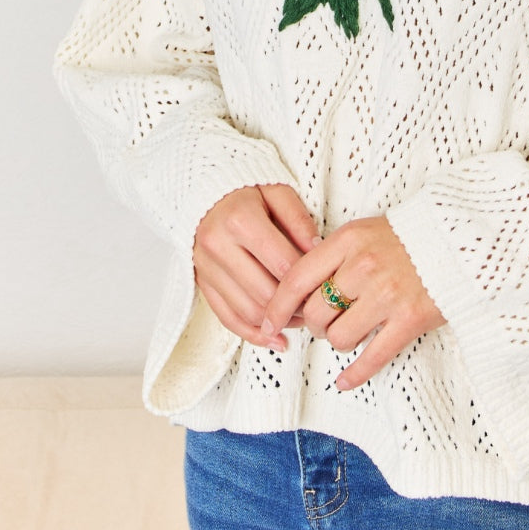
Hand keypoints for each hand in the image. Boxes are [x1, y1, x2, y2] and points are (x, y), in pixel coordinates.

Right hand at [194, 183, 318, 349]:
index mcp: (239, 220)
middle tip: (318, 308)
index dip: (308, 282)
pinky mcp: (201, 282)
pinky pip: (226, 318)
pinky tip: (275, 340)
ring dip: (278, 324)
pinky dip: (252, 334)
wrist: (204, 189)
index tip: (327, 287)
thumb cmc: (246, 190)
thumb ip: (299, 220)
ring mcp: (205, 267)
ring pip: (247, 311)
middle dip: (295, 307)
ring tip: (302, 321)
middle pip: (264, 293)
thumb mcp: (277, 191)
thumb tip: (319, 250)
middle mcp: (218, 246)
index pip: (282, 265)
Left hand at [262, 216, 445, 390]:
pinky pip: (371, 357)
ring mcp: (387, 294)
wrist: (461, 240)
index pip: (297, 278)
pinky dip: (354, 375)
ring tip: (350, 333)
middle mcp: (364, 267)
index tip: (267, 321)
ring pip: (339, 337)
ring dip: (339, 341)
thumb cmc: (408, 236)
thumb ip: (333, 255)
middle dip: (315, 325)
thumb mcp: (364, 232)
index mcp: (349, 241)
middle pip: (316, 313)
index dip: (277, 305)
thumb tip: (299, 289)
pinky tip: (344, 381)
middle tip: (326, 323)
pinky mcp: (409, 320)